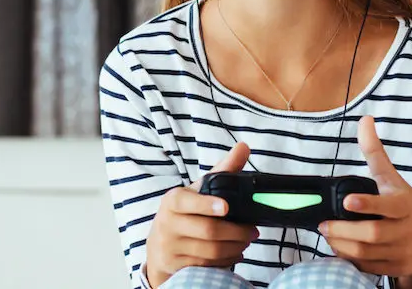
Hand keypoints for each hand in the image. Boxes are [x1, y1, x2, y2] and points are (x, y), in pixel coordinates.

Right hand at [145, 143, 258, 287]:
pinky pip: (208, 265)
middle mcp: (168, 224)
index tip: (226, 207)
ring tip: (246, 240)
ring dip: (236, 247)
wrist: (159, 245)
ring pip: (211, 251)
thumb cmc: (184, 213)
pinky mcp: (177, 266)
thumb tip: (244, 147)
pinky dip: (227, 260)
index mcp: (173, 201)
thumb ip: (222, 170)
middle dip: (237, 232)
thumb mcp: (197, 191)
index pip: (186, 201)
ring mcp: (171, 247)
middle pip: (208, 231)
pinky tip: (235, 252)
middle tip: (252, 230)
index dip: (206, 205)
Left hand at [319, 116, 411, 287]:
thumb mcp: (394, 180)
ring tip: (327, 234)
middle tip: (323, 224)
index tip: (346, 201)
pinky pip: (367, 267)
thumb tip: (365, 120)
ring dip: (342, 245)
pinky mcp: (393, 267)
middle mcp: (403, 230)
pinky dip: (350, 259)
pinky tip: (339, 248)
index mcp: (404, 206)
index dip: (367, 204)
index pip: (387, 206)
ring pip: (366, 253)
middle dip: (343, 230)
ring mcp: (400, 251)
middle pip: (371, 234)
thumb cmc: (409, 208)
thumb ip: (376, 152)